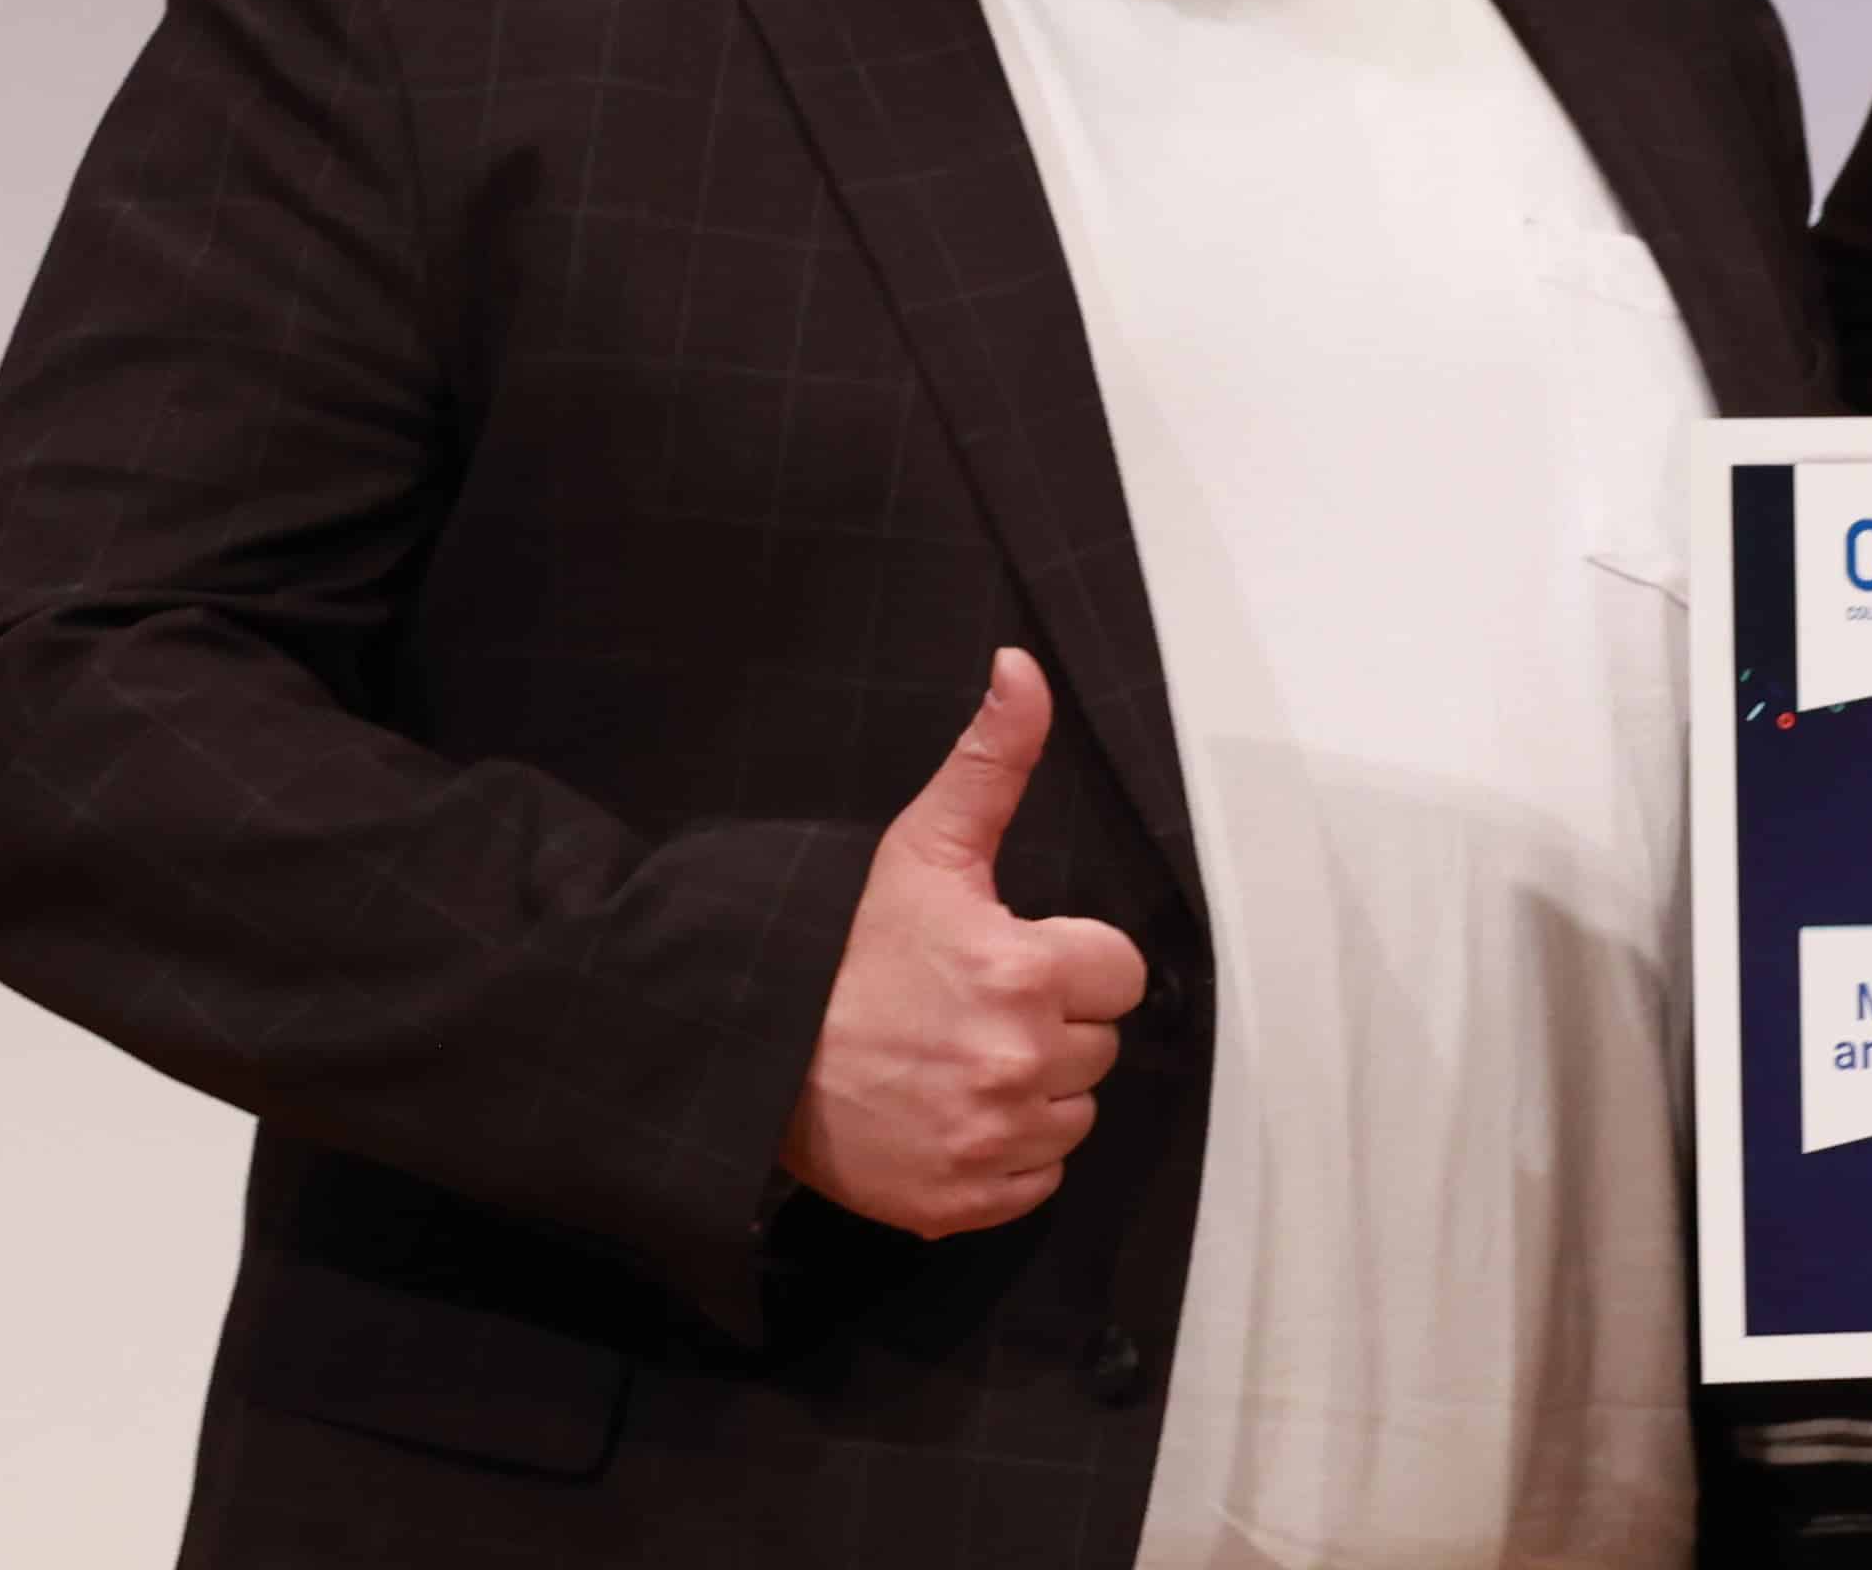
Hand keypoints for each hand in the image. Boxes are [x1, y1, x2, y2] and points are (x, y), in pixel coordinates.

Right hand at [779, 649, 1147, 1237]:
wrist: (752, 1055)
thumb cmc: (844, 949)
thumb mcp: (923, 847)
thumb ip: (992, 759)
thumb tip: (1022, 670)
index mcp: (1024, 972)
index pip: (1119, 971)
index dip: (1071, 959)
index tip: (1016, 956)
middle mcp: (1018, 1062)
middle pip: (1099, 1045)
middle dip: (1052, 1024)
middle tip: (974, 1008)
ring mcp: (992, 1139)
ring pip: (1074, 1115)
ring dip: (1034, 1093)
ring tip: (959, 1059)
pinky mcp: (965, 1200)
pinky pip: (1036, 1181)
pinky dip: (1005, 1157)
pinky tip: (952, 1115)